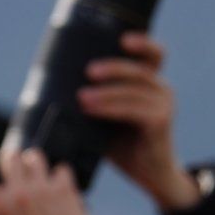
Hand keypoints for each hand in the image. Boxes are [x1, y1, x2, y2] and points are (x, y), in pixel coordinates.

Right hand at [0, 148, 108, 214]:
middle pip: (8, 156)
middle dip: (5, 159)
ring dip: (30, 162)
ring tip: (32, 172)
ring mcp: (45, 188)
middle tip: (7, 168)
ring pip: (34, 157)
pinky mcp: (67, 190)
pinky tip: (56, 183)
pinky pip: (61, 169)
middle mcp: (20, 193)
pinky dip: (57, 174)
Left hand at [78, 33, 197, 211]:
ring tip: (82, 98)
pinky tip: (93, 110)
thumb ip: (92, 97)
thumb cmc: (121, 141)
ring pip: (133, 89)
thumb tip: (50, 84)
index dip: (142, 43)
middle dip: (113, 67)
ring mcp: (164, 104)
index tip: (123, 40)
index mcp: (149, 81)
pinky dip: (111, 108)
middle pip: (140, 68)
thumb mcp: (105, 115)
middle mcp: (160, 88)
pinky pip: (134, 109)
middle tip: (88, 72)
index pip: (154, 54)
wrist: (147, 174)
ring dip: (106, 93)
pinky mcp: (161, 121)